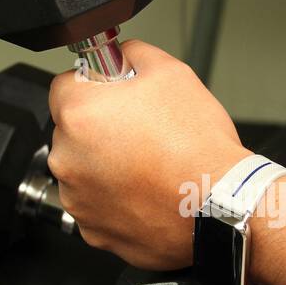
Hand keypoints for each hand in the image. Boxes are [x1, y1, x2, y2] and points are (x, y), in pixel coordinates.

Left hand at [46, 40, 249, 268]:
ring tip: (146, 166)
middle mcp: (67, 158)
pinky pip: (96, 206)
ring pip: (83, 172)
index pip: (65, 86)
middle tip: (140, 134)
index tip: (114, 97)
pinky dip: (114, 201)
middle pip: (72, 132)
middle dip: (99, 130)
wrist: (220, 205)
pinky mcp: (93, 230)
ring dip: (104, 167)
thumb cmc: (198, 146)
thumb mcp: (172, 71)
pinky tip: (144, 192)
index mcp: (78, 113)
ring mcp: (78, 199)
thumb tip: (121, 55)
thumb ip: (133, 53)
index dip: (95, 88)